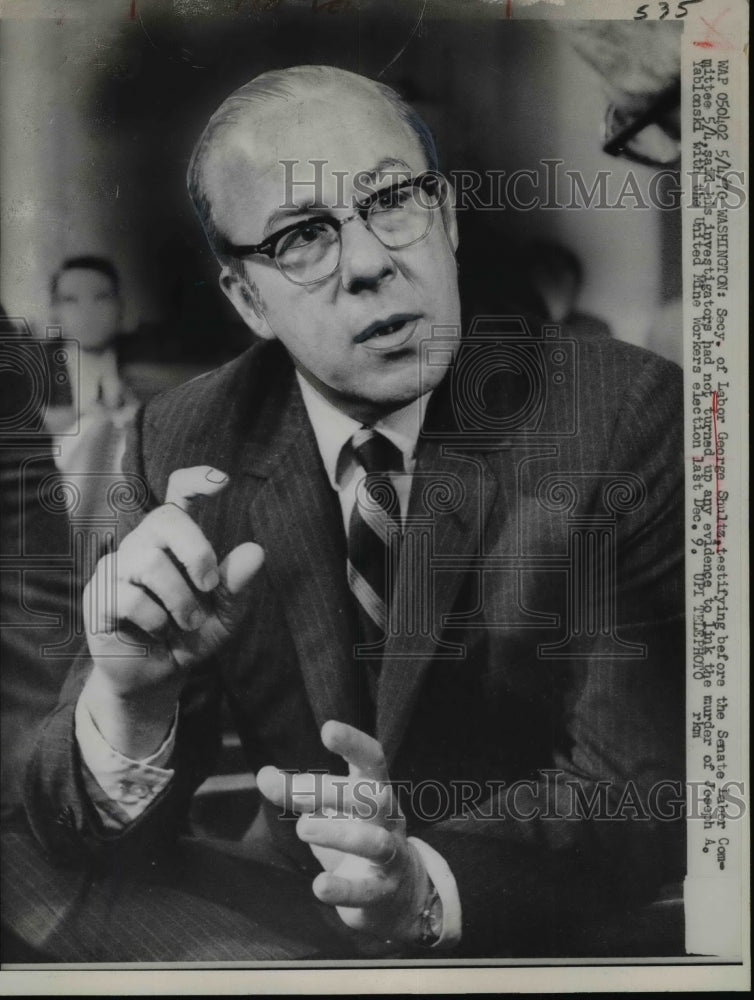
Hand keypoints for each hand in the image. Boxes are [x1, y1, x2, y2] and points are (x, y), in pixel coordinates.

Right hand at [82, 465, 263, 755]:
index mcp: (173, 541)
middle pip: (165, 519)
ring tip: (187, 623)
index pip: (178, 495)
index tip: (223, 482)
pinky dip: (156, 622)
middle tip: (210, 586)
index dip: (197, 480)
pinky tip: (157, 633)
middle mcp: (142, 545)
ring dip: (181, 602)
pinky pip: (131, 599)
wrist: (157, 677)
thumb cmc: (190, 635)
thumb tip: (256, 551)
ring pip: (151, 564)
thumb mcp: (224, 615)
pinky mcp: (97, 597)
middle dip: (197, 552)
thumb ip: (237, 585)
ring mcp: (115, 568)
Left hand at [257, 721, 430, 945]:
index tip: (328, 729)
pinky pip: (366, 891)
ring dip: (338, 834)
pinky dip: (343, 889)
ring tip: (302, 829)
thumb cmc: (356, 836)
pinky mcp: (383, 892)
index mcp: (376, 791)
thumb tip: (264, 774)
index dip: (353, 743)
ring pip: (374, 842)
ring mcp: (391, 856)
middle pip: (374, 797)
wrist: (398, 894)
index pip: (372, 760)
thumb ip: (298, 793)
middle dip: (336, 792)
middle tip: (297, 796)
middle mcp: (389, 819)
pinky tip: (319, 886)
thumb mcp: (329, 811)